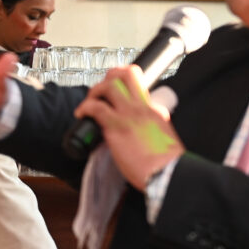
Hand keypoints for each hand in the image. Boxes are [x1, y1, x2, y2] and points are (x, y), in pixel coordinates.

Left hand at [73, 66, 183, 189]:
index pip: (139, 87)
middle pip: (126, 74)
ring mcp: (129, 115)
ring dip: (95, 90)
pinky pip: (96, 107)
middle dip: (110, 76)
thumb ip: (151, 128)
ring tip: (89, 102)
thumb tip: (138, 132)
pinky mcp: (117, 126)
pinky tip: (81, 114)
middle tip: (101, 90)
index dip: (124, 86)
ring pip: (110, 85)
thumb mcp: (163, 138)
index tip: (114, 95)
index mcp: (156, 110)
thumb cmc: (166, 164)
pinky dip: (84, 107)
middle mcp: (143, 107)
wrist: (168, 174)